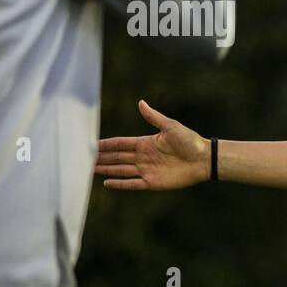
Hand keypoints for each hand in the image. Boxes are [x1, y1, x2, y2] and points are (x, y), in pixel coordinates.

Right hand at [95, 101, 209, 190]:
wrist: (204, 159)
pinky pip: (132, 184)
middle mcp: (143, 157)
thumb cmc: (190, 141)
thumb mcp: (170, 127)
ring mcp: (147, 170)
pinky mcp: (153, 182)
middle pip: (117, 157)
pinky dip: (119, 184)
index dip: (105, 145)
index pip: (120, 144)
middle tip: (82, 158)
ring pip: (120, 170)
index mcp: (145, 143)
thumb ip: (154, 117)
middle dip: (101, 158)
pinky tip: (106, 183)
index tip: (90, 144)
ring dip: (106, 170)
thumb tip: (140, 102)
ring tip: (89, 169)